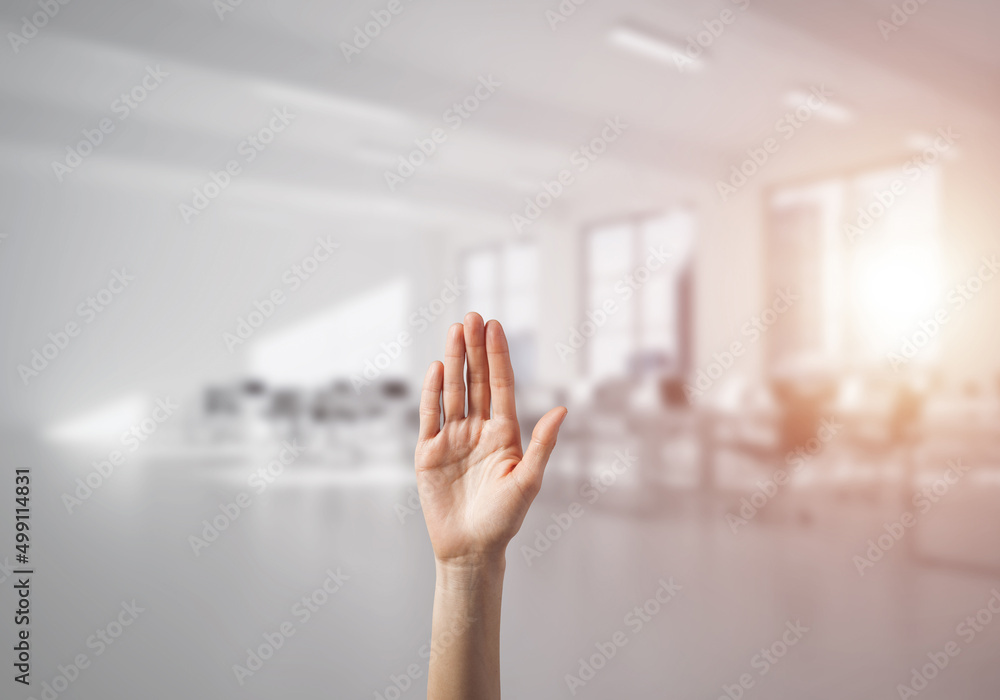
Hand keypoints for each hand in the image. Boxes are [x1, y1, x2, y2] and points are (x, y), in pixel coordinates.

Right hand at [414, 313, 566, 566]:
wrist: (470, 550)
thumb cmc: (504, 520)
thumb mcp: (528, 481)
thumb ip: (543, 444)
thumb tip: (562, 408)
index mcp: (504, 434)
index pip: (501, 387)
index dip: (498, 356)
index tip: (495, 327)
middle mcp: (478, 431)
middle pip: (476, 382)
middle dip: (474, 349)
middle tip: (472, 317)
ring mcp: (452, 439)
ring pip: (453, 393)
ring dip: (454, 362)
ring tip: (455, 331)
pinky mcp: (428, 453)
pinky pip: (430, 417)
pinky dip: (432, 393)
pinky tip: (437, 369)